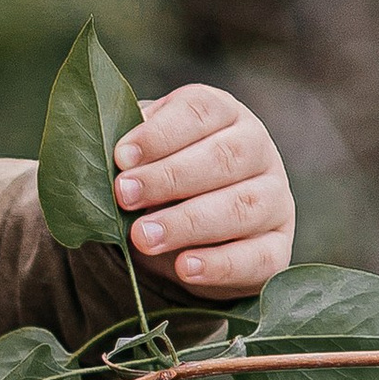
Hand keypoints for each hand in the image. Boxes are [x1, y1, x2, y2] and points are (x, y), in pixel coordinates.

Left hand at [113, 85, 294, 296]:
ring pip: (242, 207)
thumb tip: (100, 157)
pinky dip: (220, 264)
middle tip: (125, 195)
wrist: (189, 235)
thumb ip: (128, 152)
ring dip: (188, 222)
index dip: (159, 134)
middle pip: (224, 157)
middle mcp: (258, 150)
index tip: (121, 157)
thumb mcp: (141, 157)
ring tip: (142, 236)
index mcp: (224, 114)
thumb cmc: (159, 180)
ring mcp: (275, 200)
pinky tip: (185, 267)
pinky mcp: (277, 248)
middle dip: (169, 177)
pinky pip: (257, 258)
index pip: (200, 111)